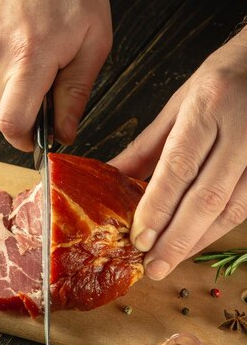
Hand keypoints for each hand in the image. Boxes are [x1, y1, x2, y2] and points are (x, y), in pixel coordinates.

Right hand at [0, 0, 111, 150]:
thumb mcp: (94, 41)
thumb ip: (76, 94)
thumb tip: (64, 133)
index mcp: (30, 57)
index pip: (12, 122)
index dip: (24, 140)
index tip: (37, 139)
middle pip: (7, 107)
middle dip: (30, 104)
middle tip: (51, 75)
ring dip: (20, 78)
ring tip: (37, 43)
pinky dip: (6, 60)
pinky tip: (19, 34)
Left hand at [108, 25, 246, 279]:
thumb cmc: (224, 77)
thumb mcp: (180, 103)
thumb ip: (147, 146)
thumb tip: (112, 178)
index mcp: (209, 105)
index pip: (179, 166)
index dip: (158, 207)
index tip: (140, 239)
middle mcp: (242, 129)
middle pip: (208, 196)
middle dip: (178, 238)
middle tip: (154, 267)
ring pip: (232, 208)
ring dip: (199, 241)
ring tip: (171, 262)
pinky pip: (246, 206)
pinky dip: (219, 228)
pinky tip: (197, 242)